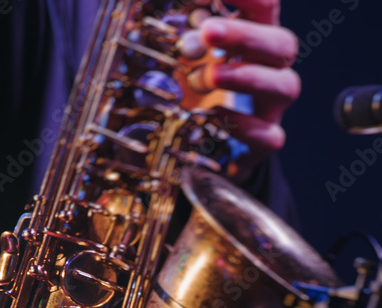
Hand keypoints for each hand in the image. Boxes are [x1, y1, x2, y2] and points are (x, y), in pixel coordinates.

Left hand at [199, 0, 300, 182]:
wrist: (205, 149)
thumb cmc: (195, 91)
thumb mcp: (185, 56)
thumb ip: (183, 35)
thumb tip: (167, 12)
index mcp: (257, 36)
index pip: (265, 4)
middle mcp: (271, 69)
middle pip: (282, 44)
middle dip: (245, 35)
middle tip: (209, 32)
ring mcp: (270, 108)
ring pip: (284, 86)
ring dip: (246, 77)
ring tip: (210, 77)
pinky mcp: (262, 144)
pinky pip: (269, 136)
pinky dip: (243, 127)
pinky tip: (213, 117)